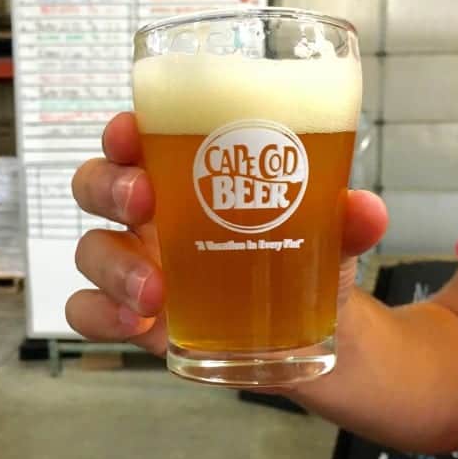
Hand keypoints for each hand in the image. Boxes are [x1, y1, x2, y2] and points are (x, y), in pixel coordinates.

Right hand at [67, 111, 388, 356]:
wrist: (308, 329)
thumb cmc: (302, 255)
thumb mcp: (328, 232)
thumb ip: (344, 217)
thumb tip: (368, 210)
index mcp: (185, 173)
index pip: (137, 137)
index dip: (122, 129)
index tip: (131, 131)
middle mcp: (151, 214)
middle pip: (96, 184)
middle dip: (109, 187)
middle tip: (144, 201)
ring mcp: (136, 264)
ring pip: (90, 248)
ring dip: (113, 264)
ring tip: (154, 292)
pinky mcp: (134, 315)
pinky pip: (89, 310)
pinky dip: (101, 315)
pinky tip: (136, 324)